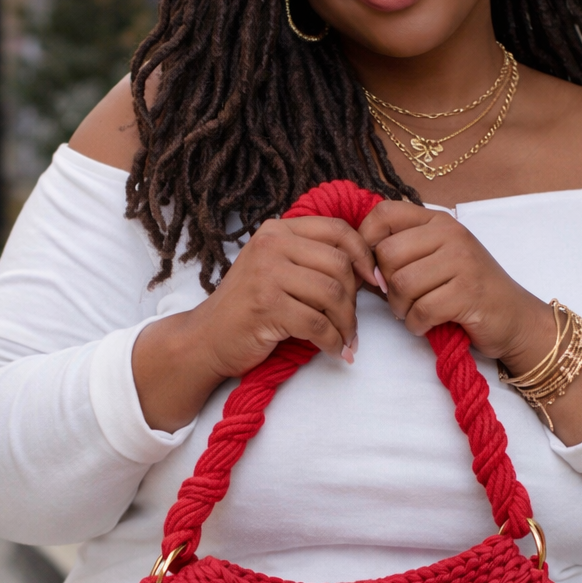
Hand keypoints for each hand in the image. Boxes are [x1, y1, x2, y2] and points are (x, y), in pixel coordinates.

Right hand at [133, 215, 377, 431]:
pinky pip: (317, 323)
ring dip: (346, 324)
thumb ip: (312, 261)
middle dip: (355, 300)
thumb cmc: (248, 309)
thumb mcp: (277, 270)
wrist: (206, 339)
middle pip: (339, 264)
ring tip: (345, 341)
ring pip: (332, 294)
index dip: (364, 256)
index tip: (375, 282)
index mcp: (278, 231)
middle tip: (352, 326)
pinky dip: (333, 342)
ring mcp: (266, 274)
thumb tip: (367, 270)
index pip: (338, 230)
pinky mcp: (266, 306)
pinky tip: (334, 351)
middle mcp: (271, 245)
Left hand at [359, 200, 548, 363]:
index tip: (373, 269)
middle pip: (387, 254)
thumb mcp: (435, 260)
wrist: (514, 318)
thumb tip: (356, 261)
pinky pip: (421, 310)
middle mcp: (451, 234)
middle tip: (402, 300)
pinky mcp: (468, 293)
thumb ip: (401, 253)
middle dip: (385, 286)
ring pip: (401, 284)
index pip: (384, 213)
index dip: (366, 241)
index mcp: (439, 220)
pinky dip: (417, 324)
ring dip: (401, 309)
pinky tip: (428, 324)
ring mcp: (463, 261)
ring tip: (416, 313)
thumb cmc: (467, 291)